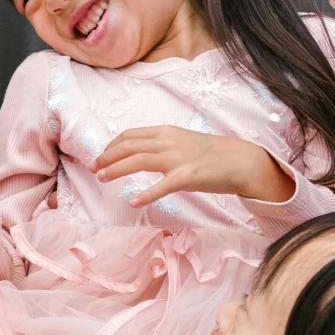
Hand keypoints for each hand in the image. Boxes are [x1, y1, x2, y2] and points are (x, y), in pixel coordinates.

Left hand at [93, 127, 295, 207]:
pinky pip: (163, 186)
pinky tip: (133, 202)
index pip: (130, 135)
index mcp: (166, 132)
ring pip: (139, 160)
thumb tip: (138, 155)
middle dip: (108, 157)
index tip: (101, 158)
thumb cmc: (210, 156)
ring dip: (117, 169)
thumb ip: (161, 147)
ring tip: (102, 179)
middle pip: (129, 146)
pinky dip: (146, 194)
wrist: (240, 161)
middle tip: (94, 169)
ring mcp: (178, 158)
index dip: (111, 146)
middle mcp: (169, 141)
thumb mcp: (182, 143)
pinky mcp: (188, 176)